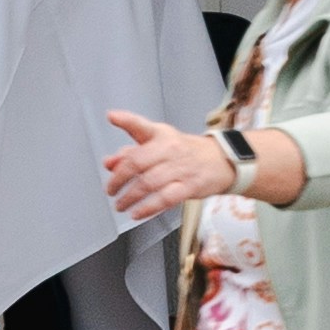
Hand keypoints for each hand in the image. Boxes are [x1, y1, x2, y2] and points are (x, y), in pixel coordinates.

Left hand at [97, 102, 210, 223]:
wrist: (220, 160)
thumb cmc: (185, 151)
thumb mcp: (159, 144)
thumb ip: (131, 151)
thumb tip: (109, 163)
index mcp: (160, 134)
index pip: (141, 125)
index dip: (126, 120)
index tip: (112, 117)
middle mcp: (169, 149)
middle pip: (138, 161)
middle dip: (119, 178)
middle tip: (110, 189)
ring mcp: (179, 168)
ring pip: (148, 183)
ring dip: (130, 197)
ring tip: (120, 204)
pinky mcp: (189, 186)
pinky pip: (165, 199)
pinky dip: (148, 208)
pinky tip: (137, 212)